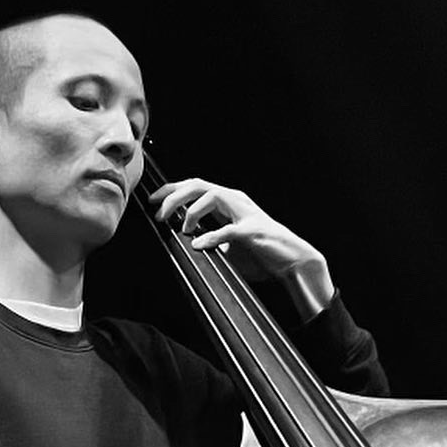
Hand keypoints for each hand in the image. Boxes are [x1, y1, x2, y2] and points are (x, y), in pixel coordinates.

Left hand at [150, 177, 333, 314]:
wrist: (293, 261)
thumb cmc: (263, 253)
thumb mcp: (229, 246)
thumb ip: (211, 240)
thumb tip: (189, 244)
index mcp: (229, 203)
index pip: (195, 188)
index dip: (171, 191)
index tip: (153, 202)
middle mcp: (236, 201)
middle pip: (198, 185)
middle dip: (174, 196)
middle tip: (159, 212)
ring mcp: (245, 214)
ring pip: (212, 196)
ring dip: (191, 211)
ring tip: (181, 228)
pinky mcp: (253, 230)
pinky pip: (228, 230)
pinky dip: (211, 236)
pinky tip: (197, 244)